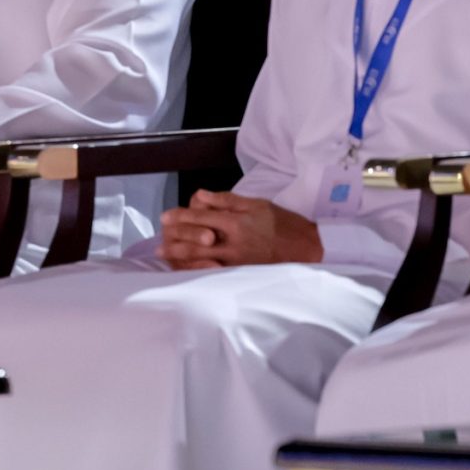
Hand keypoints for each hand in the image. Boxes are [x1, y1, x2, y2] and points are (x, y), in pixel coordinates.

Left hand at [157, 189, 322, 269]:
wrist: (309, 248)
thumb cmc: (284, 224)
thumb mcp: (257, 204)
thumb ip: (227, 200)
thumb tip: (200, 195)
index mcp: (236, 222)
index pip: (200, 217)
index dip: (180, 217)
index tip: (165, 217)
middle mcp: (233, 243)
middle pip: (195, 241)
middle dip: (175, 240)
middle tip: (159, 242)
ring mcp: (237, 262)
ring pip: (201, 260)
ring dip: (181, 258)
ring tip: (165, 256)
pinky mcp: (242, 275)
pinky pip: (214, 274)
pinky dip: (197, 272)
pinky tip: (186, 271)